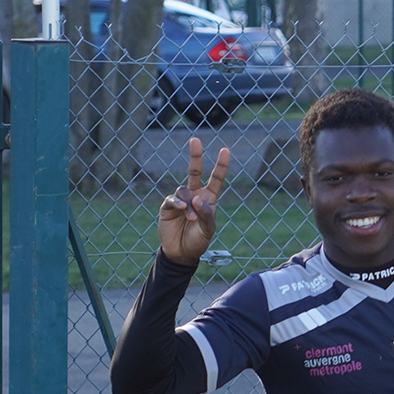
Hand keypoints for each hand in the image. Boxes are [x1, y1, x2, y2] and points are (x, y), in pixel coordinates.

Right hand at [158, 137, 230, 265]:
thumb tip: (197, 197)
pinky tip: (183, 210)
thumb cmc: (198, 241)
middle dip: (195, 156)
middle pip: (194, 171)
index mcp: (208, 199)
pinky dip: (178, 203)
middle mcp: (194, 195)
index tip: (225, 150)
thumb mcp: (208, 229)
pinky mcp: (168, 207)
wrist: (181, 253)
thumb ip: (206, 214)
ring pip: (184, 191)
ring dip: (189, 204)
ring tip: (191, 219)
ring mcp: (181, 200)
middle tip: (195, 140)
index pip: (216, 179)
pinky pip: (173, 200)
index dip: (221, 165)